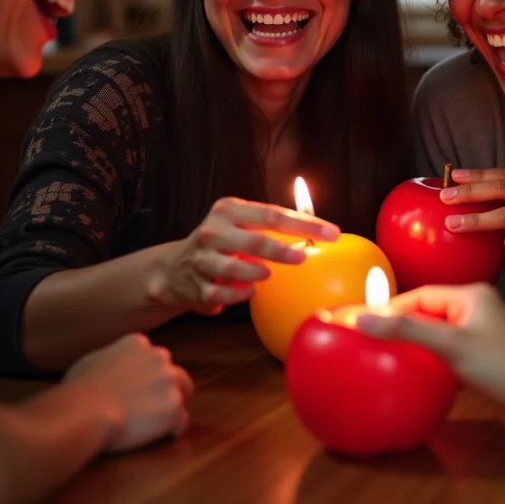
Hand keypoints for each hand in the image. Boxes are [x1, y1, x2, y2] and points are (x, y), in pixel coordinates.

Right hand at [64, 333, 193, 452]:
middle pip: (173, 372)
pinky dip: (174, 428)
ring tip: (159, 421)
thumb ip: (108, 360)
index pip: (151, 357)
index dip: (146, 374)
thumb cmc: (79, 391)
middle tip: (150, 406)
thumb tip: (105, 368)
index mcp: (138, 344)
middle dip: (165, 387)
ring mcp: (169, 380)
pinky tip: (164, 435)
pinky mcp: (173, 406)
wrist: (86, 412)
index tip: (138, 389)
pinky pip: (181, 420)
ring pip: (183, 392)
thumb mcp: (90, 363)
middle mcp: (158, 357)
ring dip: (173, 405)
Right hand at [149, 197, 340, 314]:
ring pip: (232, 267)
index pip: (272, 214)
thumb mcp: (240, 223)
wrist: (173, 269)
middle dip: (281, 250)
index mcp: (229, 210)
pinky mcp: (196, 286)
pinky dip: (238, 294)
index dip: (304, 224)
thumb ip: (271, 225)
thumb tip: (320, 232)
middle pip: (254, 239)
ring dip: (255, 271)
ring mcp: (202, 259)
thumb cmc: (222, 243)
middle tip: (303, 258)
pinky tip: (251, 292)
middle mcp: (213, 231)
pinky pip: (221, 293)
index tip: (331, 233)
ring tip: (268, 274)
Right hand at [356, 283, 504, 436]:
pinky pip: (445, 354)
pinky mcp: (481, 359)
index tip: (360, 319)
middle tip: (367, 336)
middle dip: (397, 323)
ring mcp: (479, 335)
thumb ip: (406, 330)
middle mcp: (474, 310)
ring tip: (382, 353)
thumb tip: (362, 317)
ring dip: (412, 343)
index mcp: (470, 295)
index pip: (420, 295)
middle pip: (425, 312)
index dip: (389, 307)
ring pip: (435, 334)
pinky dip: (428, 360)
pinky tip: (411, 373)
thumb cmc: (504, 366)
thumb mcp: (452, 345)